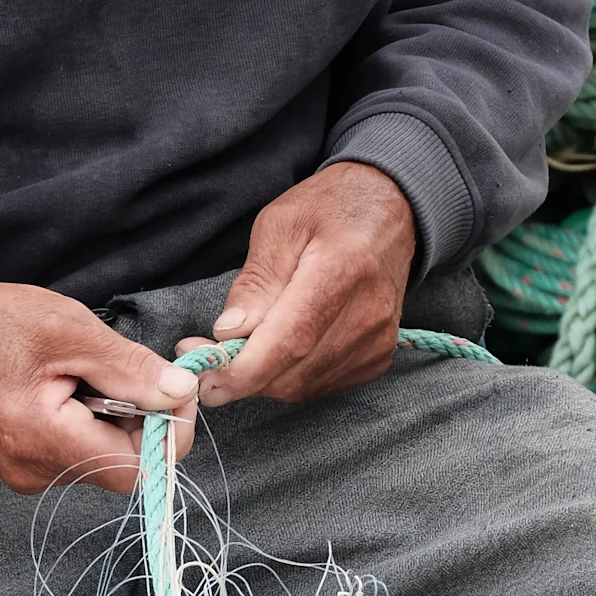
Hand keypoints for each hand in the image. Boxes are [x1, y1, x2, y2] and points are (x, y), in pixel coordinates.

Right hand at [0, 278, 198, 495]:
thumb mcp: (70, 330)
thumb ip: (129, 368)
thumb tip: (181, 391)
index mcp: (45, 441)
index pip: (138, 469)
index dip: (169, 434)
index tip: (177, 390)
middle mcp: (36, 470)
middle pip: (124, 465)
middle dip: (145, 420)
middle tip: (139, 371)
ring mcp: (29, 471)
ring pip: (104, 457)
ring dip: (120, 418)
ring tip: (96, 373)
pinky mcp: (26, 462)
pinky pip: (80, 451)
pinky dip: (95, 421)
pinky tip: (78, 387)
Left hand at [180, 164, 415, 407]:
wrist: (391, 210)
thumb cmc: (330, 208)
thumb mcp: (279, 225)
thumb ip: (255, 282)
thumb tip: (229, 332)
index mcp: (342, 271)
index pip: (291, 341)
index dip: (244, 370)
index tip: (204, 377)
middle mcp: (368, 315)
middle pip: (293, 373)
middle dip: (242, 376)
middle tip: (206, 359)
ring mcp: (378, 341)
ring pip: (303, 387)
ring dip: (263, 379)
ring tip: (240, 349)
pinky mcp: (378, 357)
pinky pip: (321, 385)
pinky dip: (290, 377)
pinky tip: (278, 350)